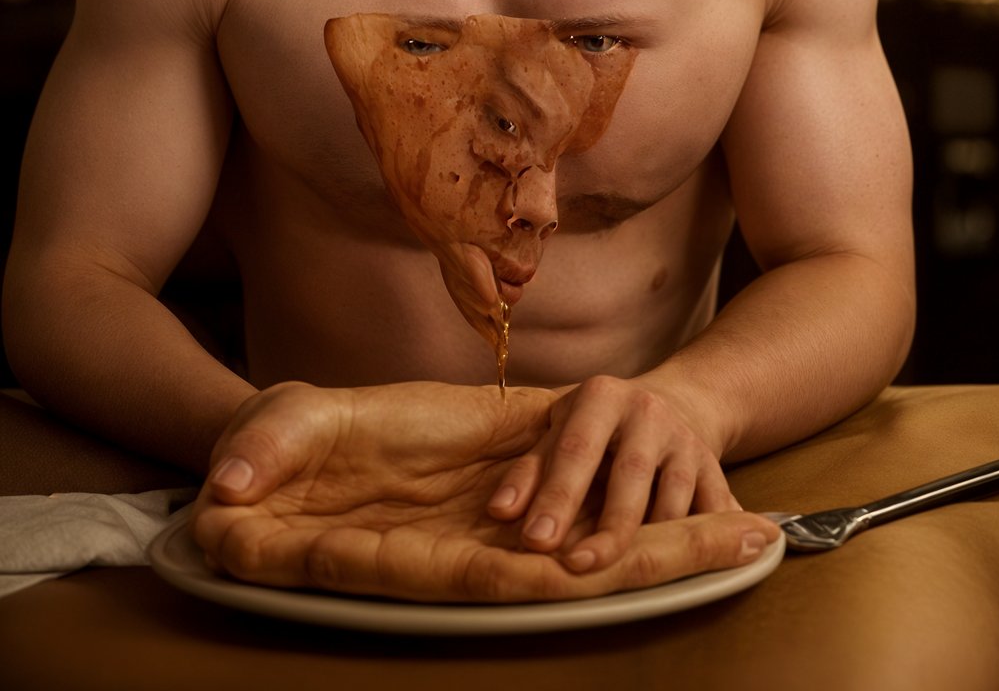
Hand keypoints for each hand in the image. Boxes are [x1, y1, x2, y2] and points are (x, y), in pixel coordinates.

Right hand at [192, 381, 775, 602]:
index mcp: (418, 551)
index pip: (509, 571)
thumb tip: (230, 485)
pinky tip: (689, 497)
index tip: (650, 566)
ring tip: (755, 525)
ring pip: (594, 539)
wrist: (299, 449)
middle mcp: (471, 546)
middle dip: (665, 558)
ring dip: (668, 535)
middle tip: (757, 541)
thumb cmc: (282, 455)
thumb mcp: (269, 438)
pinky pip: (582, 499)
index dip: (579, 570)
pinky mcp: (505, 477)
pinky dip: (634, 502)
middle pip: (584, 565)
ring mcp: (494, 519)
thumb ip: (260, 454)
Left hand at [488, 374, 736, 573]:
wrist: (667, 405)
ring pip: (673, 500)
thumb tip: (499, 513)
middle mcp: (648, 411)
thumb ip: (529, 471)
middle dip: (605, 528)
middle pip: (629, 477)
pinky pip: (710, 514)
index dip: (556, 496)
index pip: (576, 448)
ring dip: (649, 542)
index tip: (535, 540)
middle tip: (576, 567)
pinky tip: (682, 569)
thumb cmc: (594, 428)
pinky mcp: (715, 470)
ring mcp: (686, 440)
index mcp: (602, 396)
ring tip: (622, 578)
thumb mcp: (558, 431)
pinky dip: (701, 543)